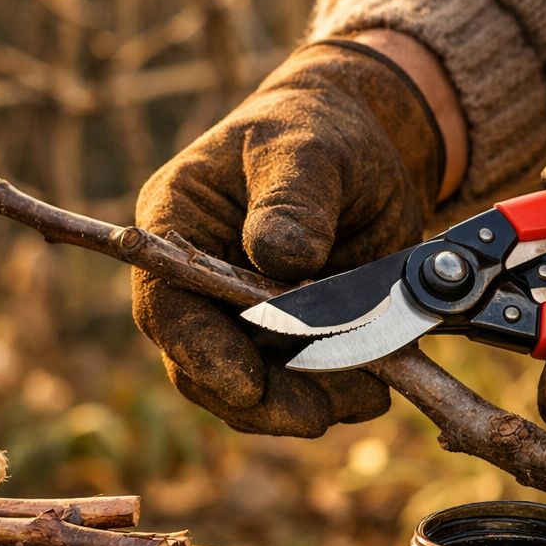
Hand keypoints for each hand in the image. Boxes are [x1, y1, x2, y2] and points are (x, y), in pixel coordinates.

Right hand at [133, 39, 443, 435]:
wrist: (362, 148)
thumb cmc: (316, 132)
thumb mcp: (306, 148)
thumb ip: (293, 198)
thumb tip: (283, 259)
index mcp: (176, 226)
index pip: (166, 305)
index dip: (200, 353)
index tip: (247, 384)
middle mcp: (197, 285)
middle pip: (203, 367)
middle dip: (262, 399)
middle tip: (319, 413)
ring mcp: (241, 320)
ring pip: (252, 391)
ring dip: (307, 404)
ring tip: (369, 392)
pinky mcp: (288, 342)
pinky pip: (300, 386)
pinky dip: (337, 395)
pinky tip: (379, 384)